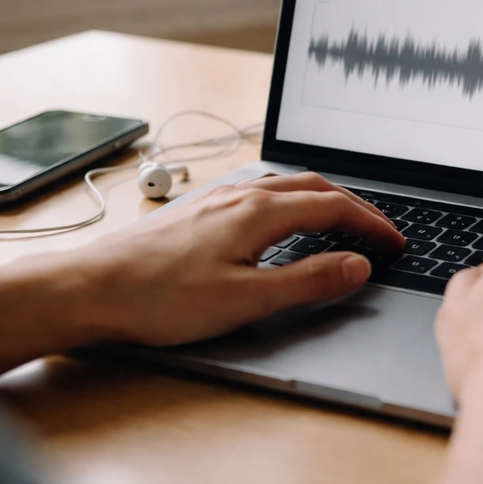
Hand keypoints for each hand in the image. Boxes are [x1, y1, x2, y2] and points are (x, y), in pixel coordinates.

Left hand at [0, 173, 403, 379]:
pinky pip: (261, 190)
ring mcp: (217, 196)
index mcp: (258, 211)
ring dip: (323, 197)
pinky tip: (280, 219)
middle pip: (314, 186)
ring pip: (286, 184)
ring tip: (341, 219)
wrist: (89, 287)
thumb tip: (357, 266)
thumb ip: (307, 281)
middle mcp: (240, 193)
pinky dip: (292, 199)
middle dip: (354, 204)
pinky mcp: (199, 208)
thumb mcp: (245, 299)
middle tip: (378, 229)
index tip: (394, 241)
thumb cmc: (158, 297)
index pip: (333, 207)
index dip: (371, 223)